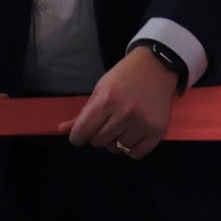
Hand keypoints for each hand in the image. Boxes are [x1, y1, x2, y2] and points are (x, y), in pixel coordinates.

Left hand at [59, 48, 177, 158]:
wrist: (155, 67)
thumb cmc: (123, 77)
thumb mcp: (99, 90)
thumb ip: (82, 114)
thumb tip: (61, 131)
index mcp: (106, 100)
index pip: (82, 132)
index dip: (77, 137)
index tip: (79, 135)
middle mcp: (125, 113)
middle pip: (98, 142)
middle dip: (97, 135)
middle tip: (105, 123)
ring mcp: (143, 123)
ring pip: (117, 148)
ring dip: (115, 141)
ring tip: (120, 125)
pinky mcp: (158, 131)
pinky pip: (135, 154)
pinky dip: (130, 148)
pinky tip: (131, 134)